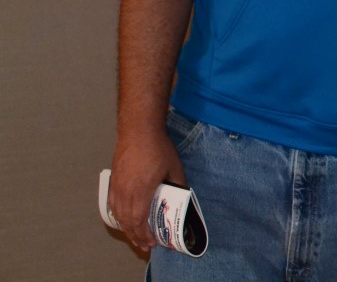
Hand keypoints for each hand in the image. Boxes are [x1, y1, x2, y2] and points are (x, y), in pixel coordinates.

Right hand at [108, 130, 185, 251]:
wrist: (138, 130)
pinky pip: (113, 205)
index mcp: (141, 191)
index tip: (153, 242)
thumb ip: (178, 185)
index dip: (145, 234)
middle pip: (127, 222)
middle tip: (145, 246)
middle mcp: (125, 192)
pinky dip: (119, 216)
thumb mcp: (174, 168)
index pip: (140, 220)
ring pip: (118, 215)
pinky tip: (124, 219)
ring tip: (135, 237)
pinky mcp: (113, 181)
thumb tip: (183, 197)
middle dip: (136, 236)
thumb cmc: (158, 148)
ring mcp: (117, 187)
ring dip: (127, 228)